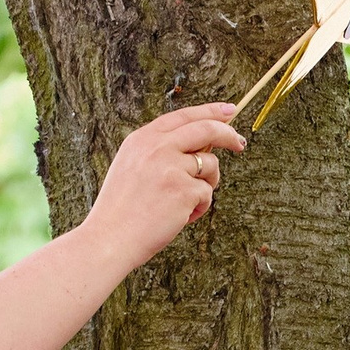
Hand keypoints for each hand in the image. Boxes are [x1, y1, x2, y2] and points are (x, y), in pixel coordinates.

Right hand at [81, 102, 244, 269]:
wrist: (109, 238)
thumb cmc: (122, 210)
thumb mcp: (133, 167)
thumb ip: (161, 151)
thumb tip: (204, 143)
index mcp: (142, 139)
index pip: (183, 116)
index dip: (209, 111)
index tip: (228, 111)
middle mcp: (157, 147)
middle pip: (206, 129)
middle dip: (228, 134)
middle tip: (240, 143)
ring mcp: (171, 167)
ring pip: (210, 164)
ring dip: (207, 184)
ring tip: (186, 203)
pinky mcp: (184, 190)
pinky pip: (207, 193)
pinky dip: (199, 207)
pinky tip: (179, 217)